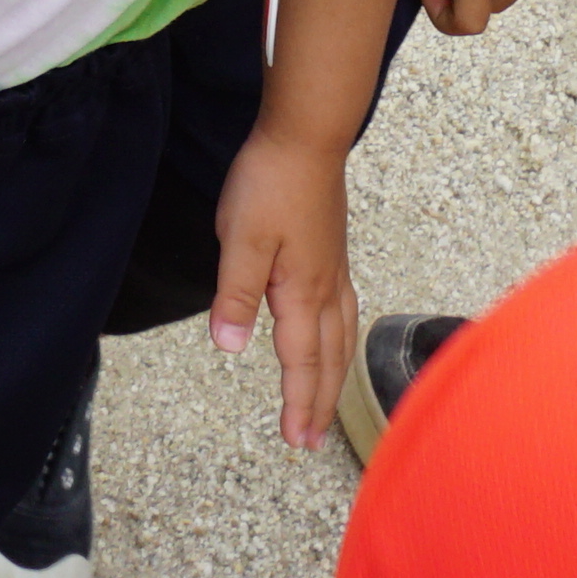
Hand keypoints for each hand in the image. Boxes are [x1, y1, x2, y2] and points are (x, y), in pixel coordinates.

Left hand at [200, 125, 353, 447]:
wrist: (305, 135)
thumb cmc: (270, 182)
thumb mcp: (239, 240)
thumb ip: (235, 296)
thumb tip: (231, 348)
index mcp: (301, 292)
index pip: (301, 362)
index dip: (299, 404)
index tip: (298, 441)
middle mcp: (325, 288)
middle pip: (329, 359)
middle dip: (321, 403)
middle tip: (314, 442)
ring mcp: (334, 269)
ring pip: (342, 337)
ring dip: (335, 376)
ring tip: (329, 403)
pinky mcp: (332, 251)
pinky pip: (346, 312)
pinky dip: (343, 340)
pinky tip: (337, 336)